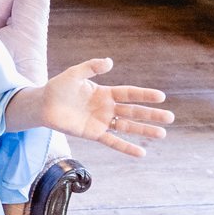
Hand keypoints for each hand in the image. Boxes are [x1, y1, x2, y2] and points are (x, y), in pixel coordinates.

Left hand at [32, 57, 172, 158]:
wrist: (43, 105)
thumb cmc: (58, 87)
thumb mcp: (74, 74)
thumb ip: (91, 67)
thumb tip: (110, 62)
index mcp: (105, 93)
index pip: (129, 93)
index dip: (144, 95)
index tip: (161, 96)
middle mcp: (107, 108)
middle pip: (133, 111)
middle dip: (151, 114)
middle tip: (170, 117)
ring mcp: (102, 122)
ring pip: (127, 127)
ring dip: (144, 131)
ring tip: (162, 134)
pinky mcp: (93, 134)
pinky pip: (113, 141)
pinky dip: (126, 147)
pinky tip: (141, 153)